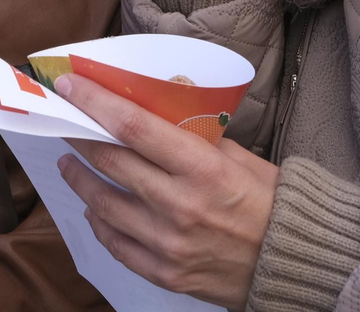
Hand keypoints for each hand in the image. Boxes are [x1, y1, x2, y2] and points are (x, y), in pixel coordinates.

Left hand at [55, 73, 277, 308]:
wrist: (295, 263)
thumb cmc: (272, 202)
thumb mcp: (240, 158)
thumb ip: (194, 139)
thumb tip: (151, 116)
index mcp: (202, 169)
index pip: (133, 127)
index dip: (94, 102)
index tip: (70, 85)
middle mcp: (180, 206)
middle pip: (110, 162)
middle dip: (80, 136)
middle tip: (65, 121)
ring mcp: (169, 244)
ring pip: (103, 204)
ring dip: (79, 179)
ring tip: (69, 164)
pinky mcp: (166, 273)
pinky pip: (116, 244)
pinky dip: (99, 222)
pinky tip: (93, 207)